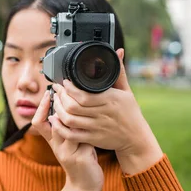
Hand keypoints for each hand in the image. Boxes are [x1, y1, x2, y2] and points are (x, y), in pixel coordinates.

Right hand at [31, 90, 102, 190]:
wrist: (85, 186)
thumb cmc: (80, 161)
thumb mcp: (71, 144)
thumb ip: (68, 128)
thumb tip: (71, 105)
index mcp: (53, 142)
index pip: (38, 122)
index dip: (41, 108)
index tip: (48, 93)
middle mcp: (57, 146)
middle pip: (52, 122)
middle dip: (58, 104)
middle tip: (65, 90)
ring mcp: (67, 153)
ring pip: (68, 129)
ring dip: (75, 114)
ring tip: (82, 100)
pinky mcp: (80, 158)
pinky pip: (83, 139)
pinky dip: (90, 128)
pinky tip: (98, 119)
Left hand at [50, 49, 162, 174]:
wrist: (136, 138)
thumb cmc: (130, 113)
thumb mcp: (126, 91)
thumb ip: (119, 72)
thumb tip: (119, 51)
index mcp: (110, 100)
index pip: (83, 95)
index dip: (69, 89)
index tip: (63, 82)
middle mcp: (103, 114)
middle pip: (73, 107)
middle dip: (60, 97)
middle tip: (56, 90)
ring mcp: (97, 128)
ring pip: (70, 120)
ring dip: (58, 110)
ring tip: (55, 102)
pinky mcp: (93, 139)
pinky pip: (72, 135)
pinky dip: (60, 128)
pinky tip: (55, 120)